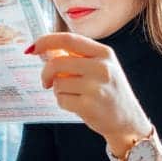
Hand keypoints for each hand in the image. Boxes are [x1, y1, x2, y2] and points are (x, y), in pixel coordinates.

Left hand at [28, 32, 150, 154]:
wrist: (128, 121)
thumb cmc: (109, 92)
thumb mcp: (100, 68)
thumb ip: (76, 57)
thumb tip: (45, 51)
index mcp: (104, 53)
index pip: (68, 39)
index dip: (46, 41)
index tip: (33, 48)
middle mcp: (102, 67)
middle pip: (57, 63)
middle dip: (46, 73)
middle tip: (46, 81)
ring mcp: (96, 87)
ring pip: (58, 83)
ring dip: (59, 90)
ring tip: (74, 95)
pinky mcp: (89, 105)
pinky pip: (61, 100)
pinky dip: (63, 102)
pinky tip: (77, 105)